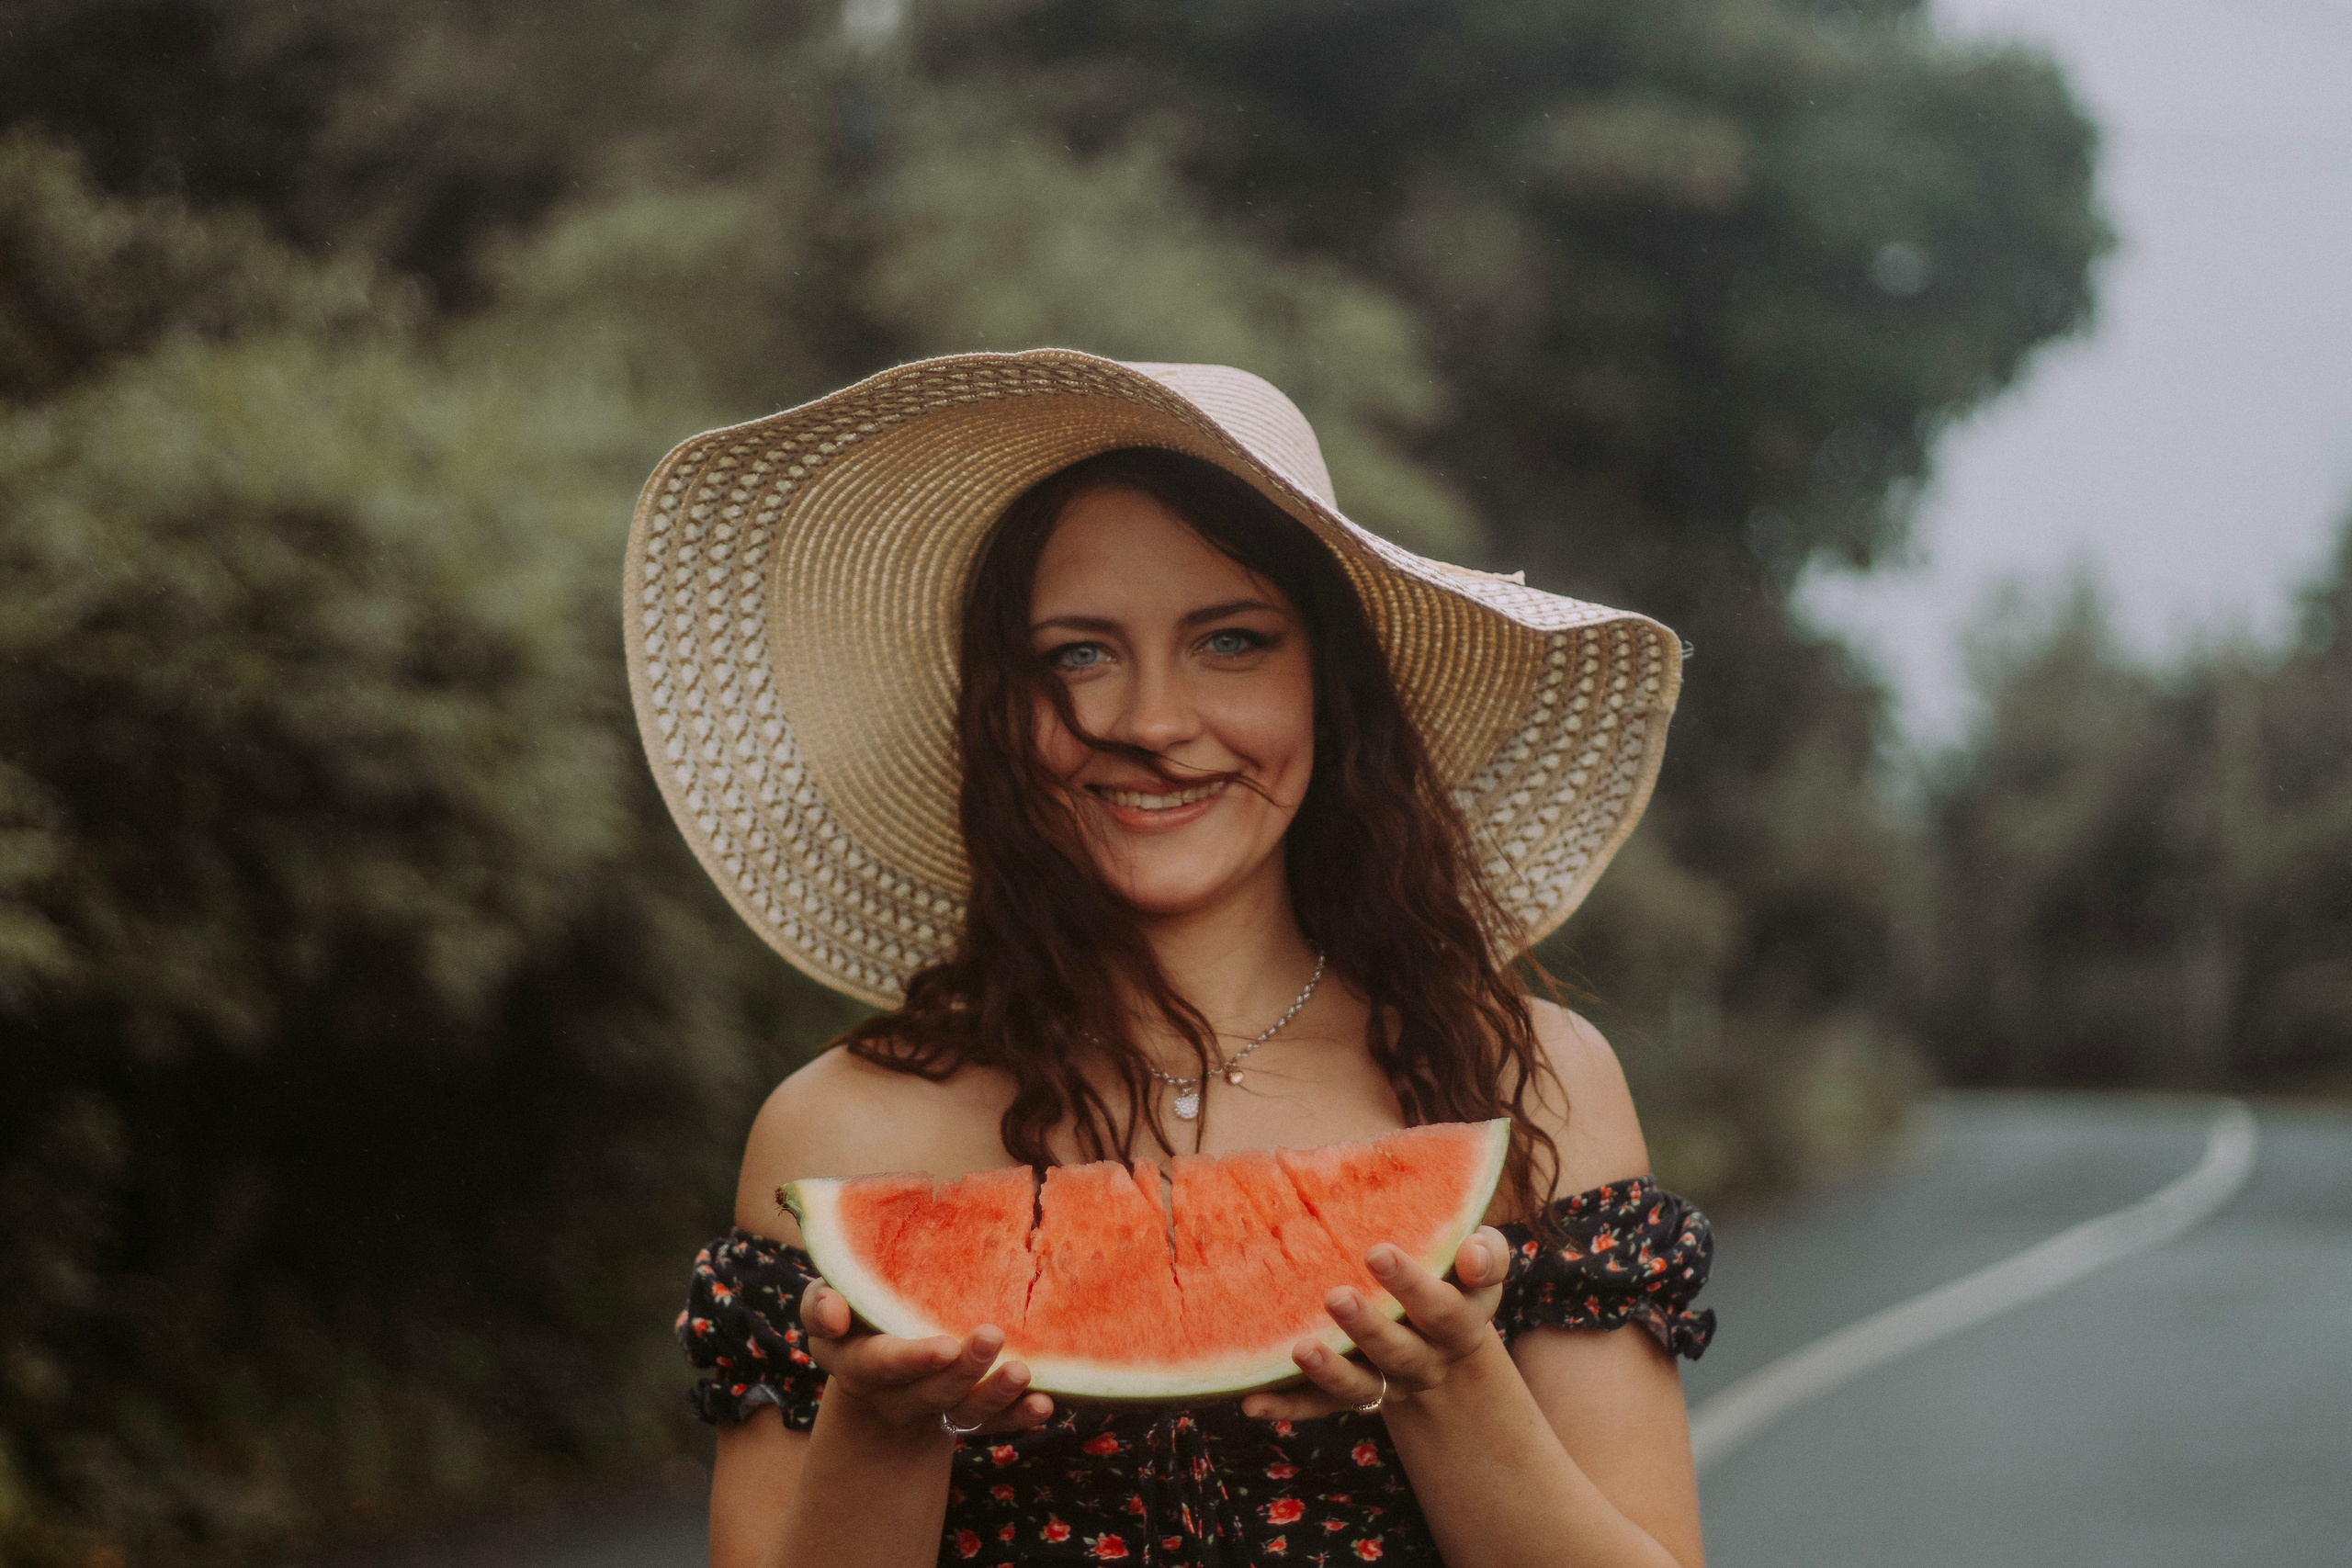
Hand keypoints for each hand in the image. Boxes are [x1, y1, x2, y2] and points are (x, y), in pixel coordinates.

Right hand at [800, 1278, 1055, 1438]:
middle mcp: (896, 1396)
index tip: (945, 1345)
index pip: (881, 1366)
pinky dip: (1017, 1416)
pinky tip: (1045, 1404)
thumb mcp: (826, 1305)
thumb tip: (831, 1313)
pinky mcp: (964, 1415)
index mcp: (859, 1365)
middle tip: (993, 1336)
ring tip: (1023, 1371)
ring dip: (995, 1396)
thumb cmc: (852, 1314)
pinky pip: (991, 1424)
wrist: (873, 1357)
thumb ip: (819, 1304)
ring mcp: (933, 1410)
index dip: (910, 1360)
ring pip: (963, 1412)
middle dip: (962, 1370)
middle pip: (930, 1392)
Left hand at [1240, 1226, 1512, 1421]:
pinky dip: (1288, 1409)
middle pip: (1398, 1352)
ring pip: (1359, 1386)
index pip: (1441, 1309)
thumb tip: (1471, 1250)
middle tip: (1335, 1296)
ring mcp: (1386, 1384)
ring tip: (1300, 1349)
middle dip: (1367, 1327)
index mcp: (1458, 1327)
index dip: (1412, 1285)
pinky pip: (1319, 1408)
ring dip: (1329, 1372)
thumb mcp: (1482, 1271)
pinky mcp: (1351, 1397)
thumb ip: (1487, 1256)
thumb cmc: (1457, 1284)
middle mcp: (1423, 1363)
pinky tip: (1252, 1405)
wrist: (1446, 1346)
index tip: (1377, 1251)